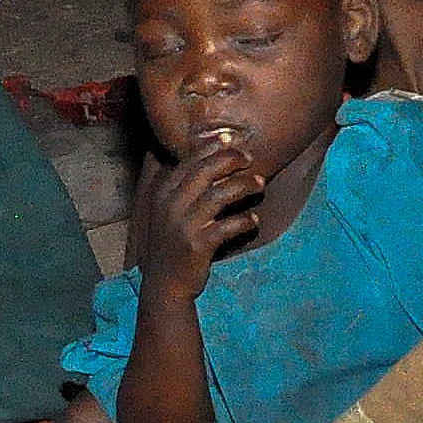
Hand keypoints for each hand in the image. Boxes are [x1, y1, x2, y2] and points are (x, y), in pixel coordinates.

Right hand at [131, 138, 264, 298]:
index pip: (189, 160)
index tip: (231, 138)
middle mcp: (170, 206)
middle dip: (231, 159)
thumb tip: (209, 158)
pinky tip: (254, 219)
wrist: (164, 284)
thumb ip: (183, 187)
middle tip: (250, 159)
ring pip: (219, 195)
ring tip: (260, 184)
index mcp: (163, 193)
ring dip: (244, 186)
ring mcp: (183, 225)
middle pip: (205, 171)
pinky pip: (227, 227)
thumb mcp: (169, 211)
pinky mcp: (197, 245)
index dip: (212, 146)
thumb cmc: (173, 243)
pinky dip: (244, 221)